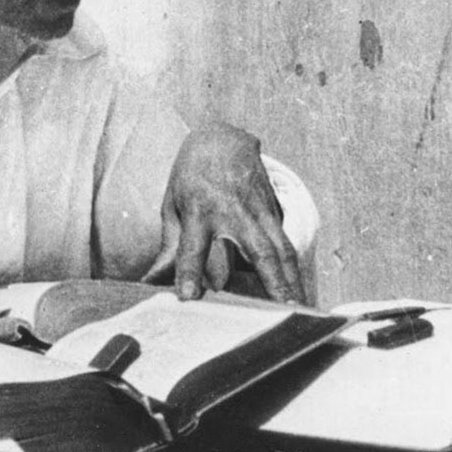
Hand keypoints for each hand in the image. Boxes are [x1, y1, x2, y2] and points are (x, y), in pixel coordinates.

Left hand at [141, 123, 305, 302]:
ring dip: (292, 281)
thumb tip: (151, 281)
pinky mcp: (274, 211)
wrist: (223, 139)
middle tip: (281, 312)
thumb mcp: (172, 204)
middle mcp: (234, 211)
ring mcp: (259, 211)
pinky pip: (285, 245)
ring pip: (281, 250)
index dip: (190, 271)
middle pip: (256, 249)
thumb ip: (169, 247)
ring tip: (300, 311)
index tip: (189, 297)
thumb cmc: (192, 176)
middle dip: (270, 282)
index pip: (193, 246)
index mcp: (199, 209)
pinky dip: (293, 271)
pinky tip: (298, 296)